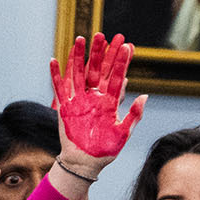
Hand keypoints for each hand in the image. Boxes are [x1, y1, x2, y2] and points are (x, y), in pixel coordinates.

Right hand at [50, 32, 147, 167]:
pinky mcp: (65, 107)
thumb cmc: (105, 151)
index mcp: (110, 102)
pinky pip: (59, 88)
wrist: (85, 163)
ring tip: (81, 38)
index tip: (128, 46)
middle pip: (98, 70)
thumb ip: (134, 115)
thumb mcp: (123, 133)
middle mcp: (95, 98)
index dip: (122, 62)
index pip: (117, 77)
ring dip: (79, 56)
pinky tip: (54, 60)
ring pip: (79, 73)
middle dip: (101, 52)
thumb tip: (145, 95)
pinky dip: (56, 75)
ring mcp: (79, 101)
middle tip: (105, 35)